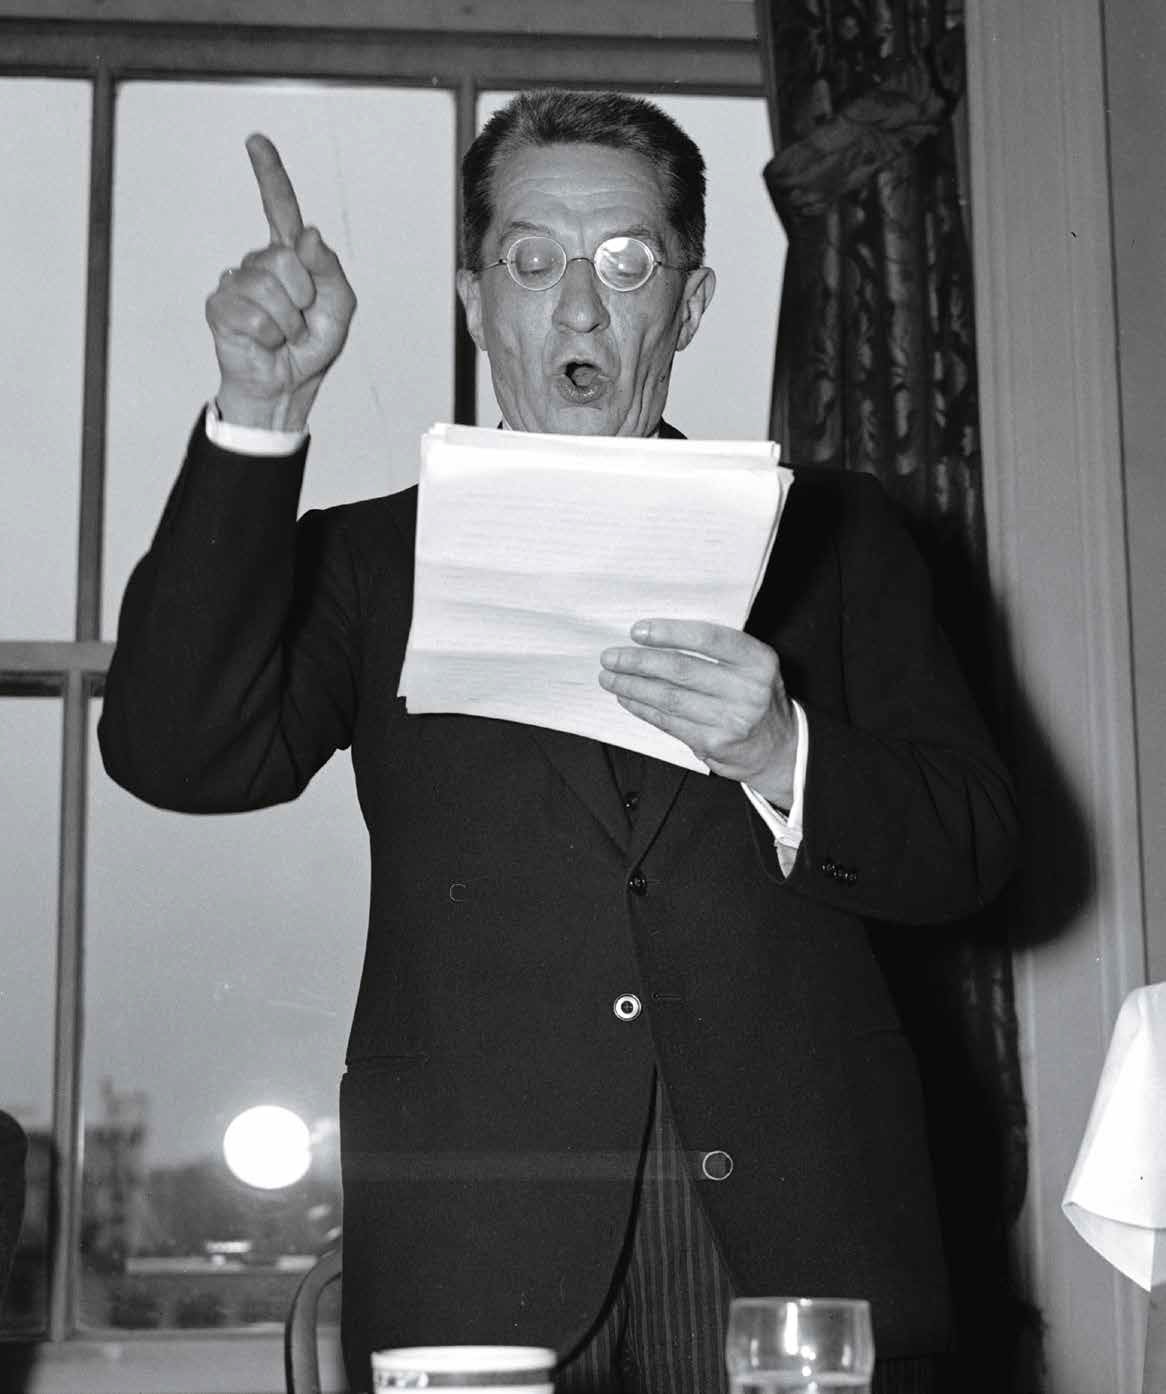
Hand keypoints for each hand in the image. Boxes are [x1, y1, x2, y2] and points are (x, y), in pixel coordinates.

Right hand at [205, 134, 356, 430]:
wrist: (286, 385)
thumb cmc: (310, 347)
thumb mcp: (339, 308)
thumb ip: (330, 270)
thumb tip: (310, 235)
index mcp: (291, 258)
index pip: (280, 208)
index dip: (269, 174)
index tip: (256, 141)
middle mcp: (261, 264)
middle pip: (284, 258)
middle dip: (302, 296)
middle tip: (301, 321)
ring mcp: (237, 284)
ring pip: (268, 289)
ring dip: (286, 321)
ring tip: (283, 335)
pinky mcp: (221, 307)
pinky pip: (251, 314)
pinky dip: (268, 334)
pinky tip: (265, 341)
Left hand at [599, 618, 797, 803]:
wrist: (780, 749)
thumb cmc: (757, 698)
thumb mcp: (752, 667)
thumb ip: (718, 651)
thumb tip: (657, 637)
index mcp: (758, 660)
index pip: (708, 638)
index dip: (669, 633)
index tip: (637, 631)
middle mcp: (748, 689)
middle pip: (682, 670)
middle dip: (639, 662)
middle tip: (611, 656)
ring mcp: (731, 719)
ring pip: (670, 698)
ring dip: (633, 687)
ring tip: (610, 677)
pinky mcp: (713, 744)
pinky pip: (669, 722)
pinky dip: (643, 709)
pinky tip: (627, 699)